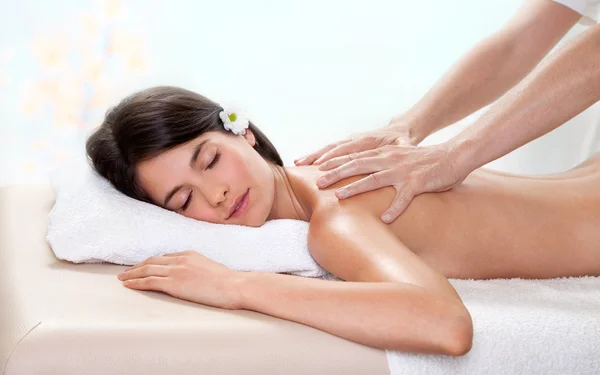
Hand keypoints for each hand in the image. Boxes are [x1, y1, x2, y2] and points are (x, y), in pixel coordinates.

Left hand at [118, 250, 243, 309]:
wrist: (234, 285)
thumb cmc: (228, 282)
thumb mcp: (210, 269)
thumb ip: (198, 269)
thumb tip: (195, 277)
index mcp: (189, 254)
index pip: (164, 257)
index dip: (151, 262)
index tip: (143, 266)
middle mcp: (180, 259)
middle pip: (152, 261)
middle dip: (137, 266)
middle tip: (126, 272)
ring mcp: (176, 270)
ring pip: (147, 269)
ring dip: (132, 274)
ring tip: (122, 278)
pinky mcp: (173, 283)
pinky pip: (149, 281)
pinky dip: (137, 282)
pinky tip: (129, 285)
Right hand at [294, 117, 415, 165]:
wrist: (399, 129)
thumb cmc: (403, 141)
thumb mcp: (406, 144)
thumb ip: (403, 147)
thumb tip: (406, 147)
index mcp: (368, 140)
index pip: (348, 150)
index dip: (334, 159)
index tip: (322, 167)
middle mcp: (355, 138)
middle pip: (334, 149)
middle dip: (318, 159)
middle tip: (304, 169)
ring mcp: (349, 140)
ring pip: (328, 148)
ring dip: (313, 156)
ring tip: (297, 163)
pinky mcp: (346, 144)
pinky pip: (329, 150)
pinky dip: (316, 155)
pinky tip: (303, 162)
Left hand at [317, 142, 469, 222]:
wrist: (453, 156)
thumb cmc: (426, 161)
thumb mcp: (400, 159)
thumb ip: (384, 165)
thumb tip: (367, 177)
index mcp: (384, 155)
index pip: (355, 157)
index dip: (335, 162)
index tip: (317, 168)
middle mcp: (390, 161)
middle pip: (357, 166)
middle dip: (336, 174)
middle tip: (318, 183)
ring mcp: (402, 171)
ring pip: (374, 180)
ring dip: (355, 188)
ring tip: (340, 197)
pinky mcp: (417, 182)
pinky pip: (403, 198)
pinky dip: (394, 208)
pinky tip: (385, 219)